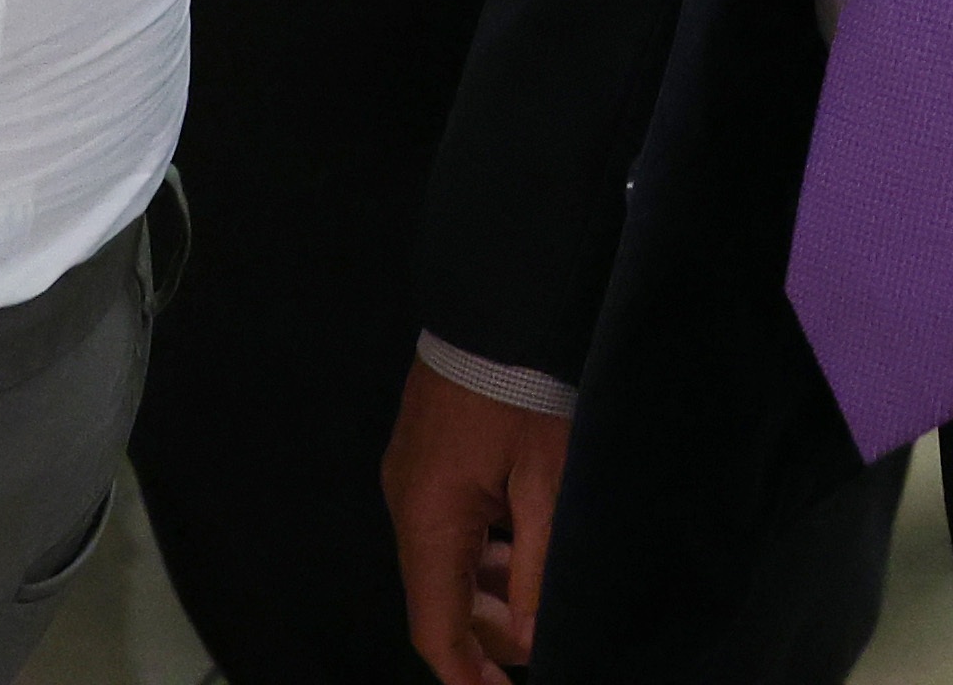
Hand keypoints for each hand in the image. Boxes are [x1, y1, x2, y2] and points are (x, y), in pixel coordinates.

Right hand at [384, 362, 567, 684]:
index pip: (435, 626)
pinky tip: (522, 554)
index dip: (464, 672)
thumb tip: (532, 635)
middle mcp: (407, 507)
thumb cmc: (525, 393)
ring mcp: (410, 479)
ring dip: (487, 591)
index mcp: (429, 522)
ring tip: (538, 608)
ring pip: (445, 560)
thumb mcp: (546, 483)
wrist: (497, 305)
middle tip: (538, 651)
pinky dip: (481, 552)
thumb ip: (537, 565)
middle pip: (439, 596)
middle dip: (486, 632)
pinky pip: (448, 525)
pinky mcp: (425, 457)